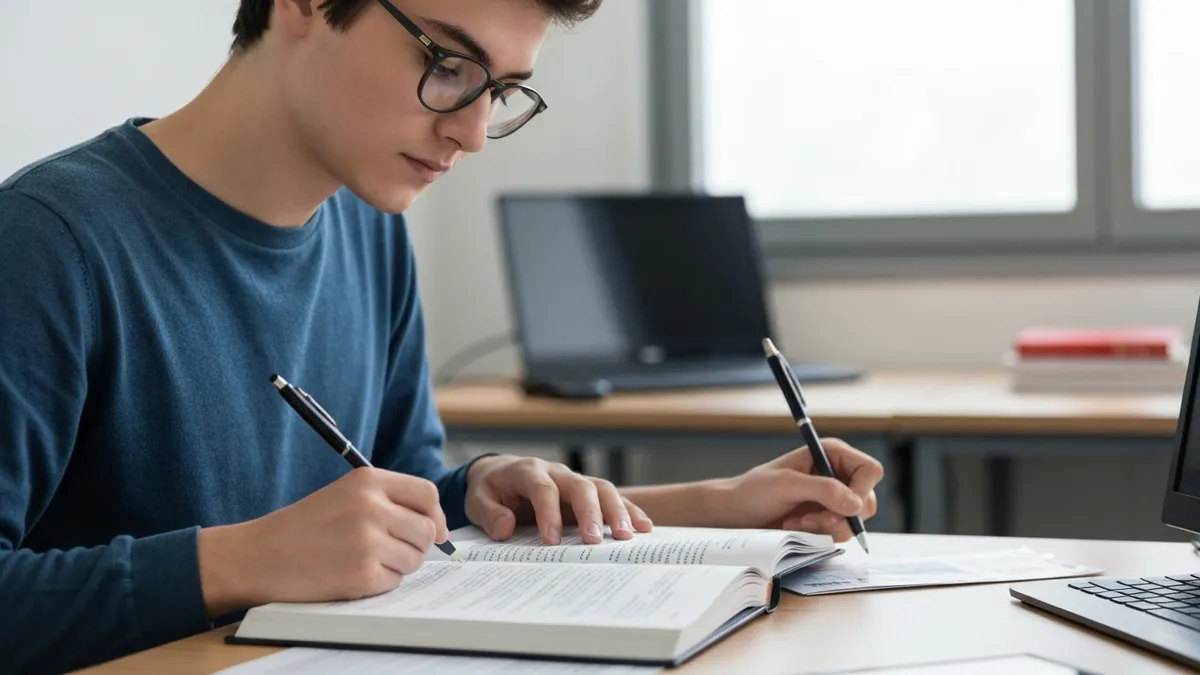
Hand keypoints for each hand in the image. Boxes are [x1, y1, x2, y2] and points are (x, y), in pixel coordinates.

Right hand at [197, 467, 447, 616]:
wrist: (259, 556)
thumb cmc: (303, 527)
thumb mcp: (345, 495)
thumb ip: (390, 501)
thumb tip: (439, 529)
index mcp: (368, 480)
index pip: (427, 494)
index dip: (435, 515)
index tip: (434, 530)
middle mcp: (372, 506)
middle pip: (427, 530)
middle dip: (414, 545)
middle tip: (386, 550)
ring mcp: (368, 541)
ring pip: (414, 558)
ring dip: (396, 565)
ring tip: (360, 559)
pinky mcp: (362, 574)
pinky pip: (394, 582)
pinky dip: (378, 583)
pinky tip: (350, 574)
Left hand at [465, 455, 653, 544]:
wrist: (499, 473)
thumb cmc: (490, 489)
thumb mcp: (477, 500)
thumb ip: (489, 514)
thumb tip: (506, 528)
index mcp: (527, 471)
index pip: (542, 489)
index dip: (548, 512)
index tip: (552, 540)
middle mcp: (556, 472)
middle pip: (580, 486)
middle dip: (589, 513)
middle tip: (595, 542)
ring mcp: (574, 480)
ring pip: (601, 489)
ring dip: (616, 512)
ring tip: (627, 537)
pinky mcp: (586, 492)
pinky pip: (611, 497)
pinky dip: (629, 510)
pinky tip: (644, 527)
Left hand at [710, 438, 882, 541]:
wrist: (735, 513)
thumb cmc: (753, 490)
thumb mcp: (786, 484)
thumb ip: (822, 489)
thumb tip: (856, 503)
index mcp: (831, 454)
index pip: (869, 470)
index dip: (863, 490)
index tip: (844, 507)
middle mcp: (836, 475)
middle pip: (867, 501)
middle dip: (841, 515)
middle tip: (812, 518)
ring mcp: (832, 500)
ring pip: (854, 522)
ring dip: (827, 527)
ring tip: (798, 523)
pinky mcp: (825, 519)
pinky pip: (840, 534)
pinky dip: (820, 535)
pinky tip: (797, 528)